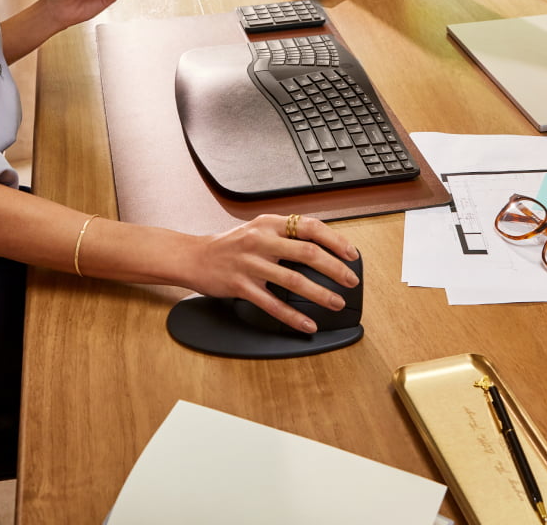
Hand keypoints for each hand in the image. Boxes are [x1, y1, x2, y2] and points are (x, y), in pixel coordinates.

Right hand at [185, 214, 358, 332]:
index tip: (351, 254)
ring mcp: (250, 263)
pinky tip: (307, 323)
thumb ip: (285, 233)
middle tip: (350, 281)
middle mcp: (261, 240)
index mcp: (269, 223)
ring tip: (336, 302)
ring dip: (320, 294)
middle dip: (335, 269)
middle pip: (307, 253)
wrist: (195, 257)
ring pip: (293, 280)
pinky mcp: (241, 286)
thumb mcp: (258, 228)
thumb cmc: (230, 245)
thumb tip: (322, 245)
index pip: (310, 226)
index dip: (335, 240)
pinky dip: (293, 316)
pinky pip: (272, 304)